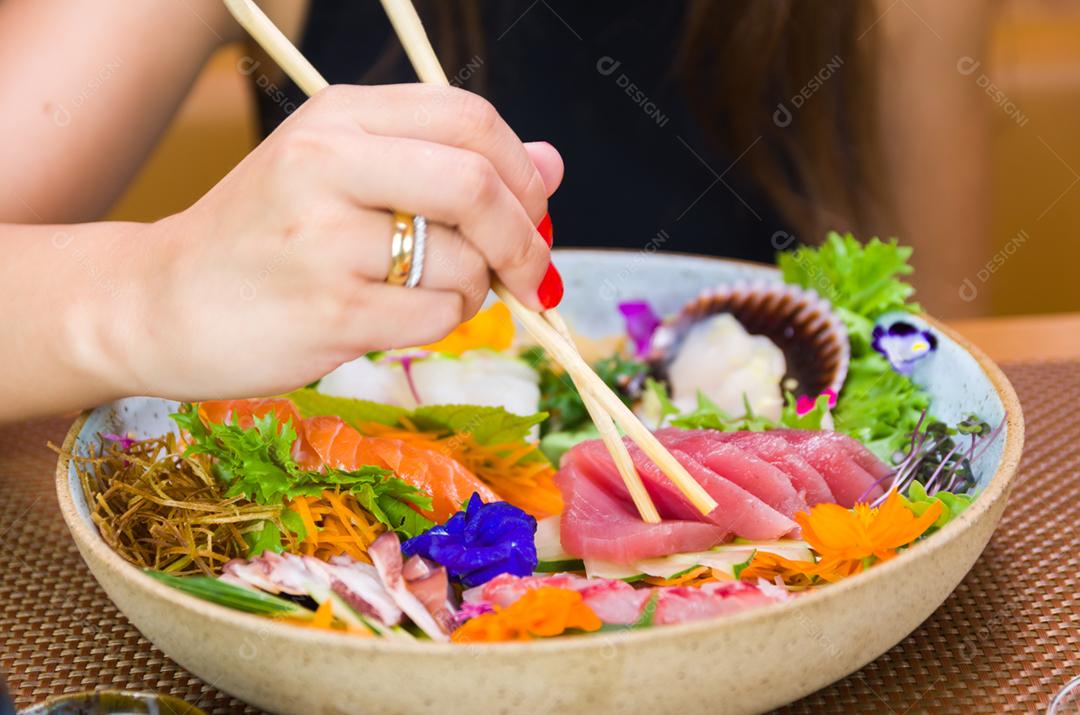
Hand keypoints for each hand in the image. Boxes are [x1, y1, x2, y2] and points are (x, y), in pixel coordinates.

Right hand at [120, 84, 563, 400]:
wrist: (159, 302)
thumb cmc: (264, 239)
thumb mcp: (341, 173)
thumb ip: (445, 161)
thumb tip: (553, 162)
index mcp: (338, 117)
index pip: (470, 118)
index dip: (523, 169)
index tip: (534, 211)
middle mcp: (328, 164)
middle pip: (477, 182)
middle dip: (525, 235)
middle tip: (532, 271)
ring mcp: (325, 240)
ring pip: (464, 261)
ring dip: (475, 289)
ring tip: (428, 293)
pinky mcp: (330, 311)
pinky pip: (438, 316)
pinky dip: (443, 323)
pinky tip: (398, 319)